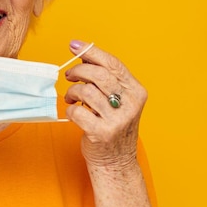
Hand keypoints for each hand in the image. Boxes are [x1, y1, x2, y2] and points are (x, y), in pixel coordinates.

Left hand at [64, 40, 146, 170]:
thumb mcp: (118, 99)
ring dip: (73, 91)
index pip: (113, 64)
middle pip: (98, 75)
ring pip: (86, 92)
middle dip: (78, 71)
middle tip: (69, 75)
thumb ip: (105, 79)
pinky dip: (71, 109)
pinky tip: (74, 111)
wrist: (116, 161)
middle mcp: (130, 105)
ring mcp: (117, 120)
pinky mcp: (102, 133)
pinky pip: (78, 112)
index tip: (74, 45)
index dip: (91, 52)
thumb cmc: (112, 125)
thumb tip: (82, 54)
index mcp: (136, 91)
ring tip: (72, 96)